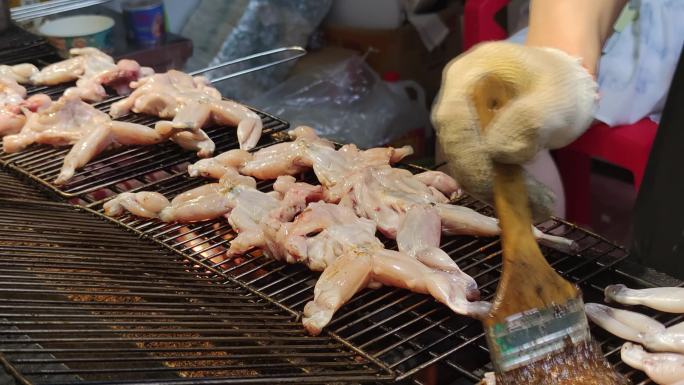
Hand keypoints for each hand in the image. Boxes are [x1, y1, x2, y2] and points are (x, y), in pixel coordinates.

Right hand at [431, 41, 597, 218]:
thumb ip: (532, 118)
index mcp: (468, 74)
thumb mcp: (556, 95)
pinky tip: (529, 198)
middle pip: (454, 144)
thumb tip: (499, 151)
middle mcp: (452, 96)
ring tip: (539, 205)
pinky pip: (473, 165)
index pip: (454, 119)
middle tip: (530, 205)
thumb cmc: (558, 82)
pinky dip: (497, 185)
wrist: (556, 82)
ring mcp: (457, 119)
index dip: (470, 154)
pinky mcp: (466, 139)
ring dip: (494, 187)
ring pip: (462, 160)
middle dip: (485, 178)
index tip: (495, 184)